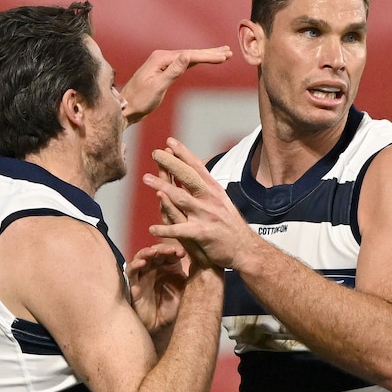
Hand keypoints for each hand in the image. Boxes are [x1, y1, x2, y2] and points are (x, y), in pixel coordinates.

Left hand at [121, 46, 231, 125]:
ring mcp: (162, 63)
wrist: (126, 108)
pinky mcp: (163, 70)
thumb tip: (187, 55)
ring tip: (222, 53)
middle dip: (210, 53)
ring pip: (188, 57)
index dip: (208, 56)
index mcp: (161, 59)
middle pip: (191, 53)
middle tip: (228, 52)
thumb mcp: (158, 86)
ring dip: (205, 56)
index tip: (224, 56)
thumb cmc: (139, 100)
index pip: (189, 55)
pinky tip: (203, 59)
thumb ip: (173, 71)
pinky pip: (183, 63)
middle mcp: (162, 57)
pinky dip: (196, 61)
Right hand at [126, 242, 187, 334]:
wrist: (164, 327)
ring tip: (154, 252)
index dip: (175, 250)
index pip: (169, 253)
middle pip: (155, 252)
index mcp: (168, 267)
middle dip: (162, 249)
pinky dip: (135, 265)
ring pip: (141, 257)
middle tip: (170, 250)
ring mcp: (143, 275)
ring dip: (147, 253)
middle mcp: (154, 268)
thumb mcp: (186, 288)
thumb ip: (192, 274)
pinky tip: (141, 263)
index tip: (183, 253)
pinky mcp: (133, 284)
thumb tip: (205, 260)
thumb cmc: (175, 306)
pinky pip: (130, 271)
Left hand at [142, 138, 253, 269]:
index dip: (183, 154)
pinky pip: (180, 230)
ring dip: (162, 187)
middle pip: (188, 177)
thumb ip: (205, 190)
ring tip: (145, 178)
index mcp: (214, 191)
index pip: (198, 168)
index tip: (170, 141)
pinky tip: (152, 229)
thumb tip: (191, 173)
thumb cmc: (229, 227)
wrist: (246, 250)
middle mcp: (210, 200)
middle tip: (155, 152)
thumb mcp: (221, 202)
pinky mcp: (203, 234)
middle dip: (171, 163)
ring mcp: (207, 216)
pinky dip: (165, 229)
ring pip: (181, 198)